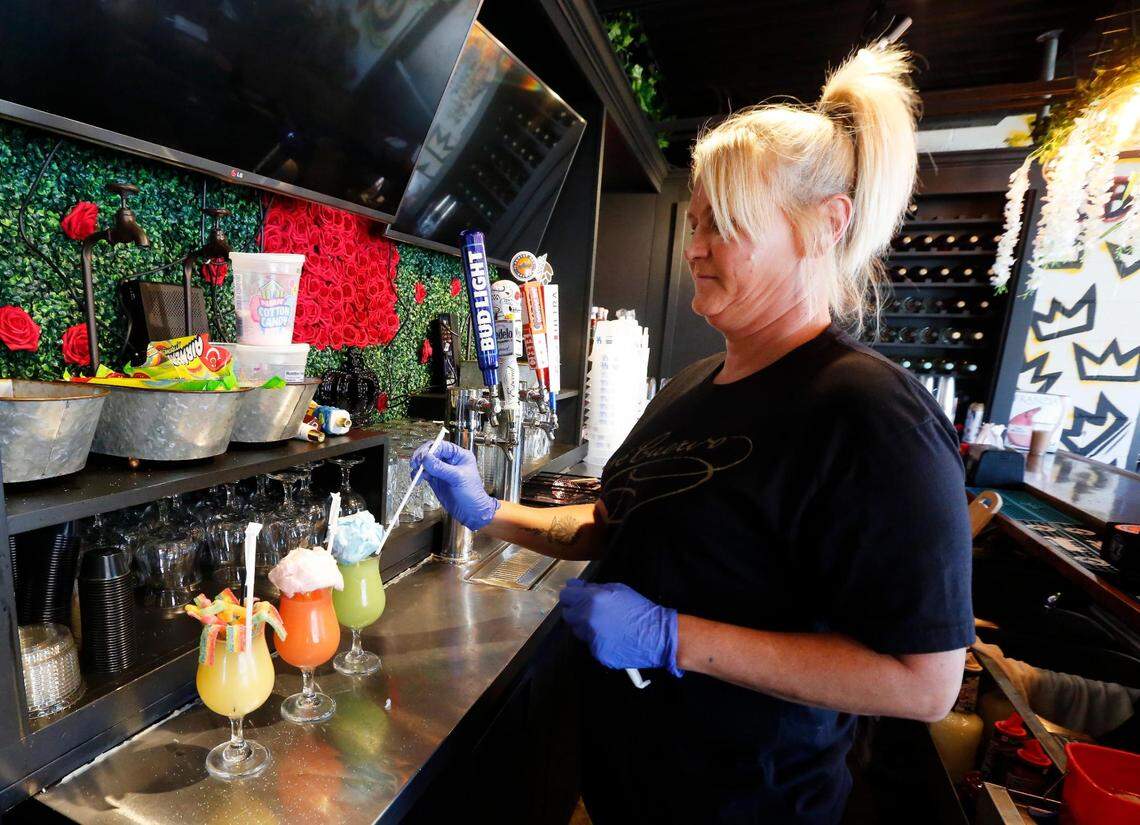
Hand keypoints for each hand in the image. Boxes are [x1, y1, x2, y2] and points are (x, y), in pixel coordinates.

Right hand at [410, 440, 499, 530]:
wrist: (471, 512)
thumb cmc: (473, 494)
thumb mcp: (458, 478)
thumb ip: (441, 468)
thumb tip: (426, 459)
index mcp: (459, 455)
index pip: (441, 446)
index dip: (430, 450)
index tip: (423, 457)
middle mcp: (449, 461)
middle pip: (431, 452)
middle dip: (421, 457)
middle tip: (415, 463)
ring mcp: (441, 470)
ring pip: (425, 463)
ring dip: (418, 466)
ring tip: (416, 474)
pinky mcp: (435, 480)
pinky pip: (423, 473)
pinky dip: (417, 475)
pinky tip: (417, 479)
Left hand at [558, 579, 681, 676]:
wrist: (656, 635)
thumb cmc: (639, 609)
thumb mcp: (617, 589)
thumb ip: (593, 588)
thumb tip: (576, 586)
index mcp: (592, 600)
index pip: (565, 596)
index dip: (570, 594)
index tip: (575, 595)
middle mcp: (588, 620)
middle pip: (568, 615)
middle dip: (576, 610)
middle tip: (590, 609)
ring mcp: (591, 638)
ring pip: (577, 630)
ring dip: (585, 626)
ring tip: (604, 624)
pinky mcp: (597, 653)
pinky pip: (590, 644)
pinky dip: (597, 639)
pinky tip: (611, 636)